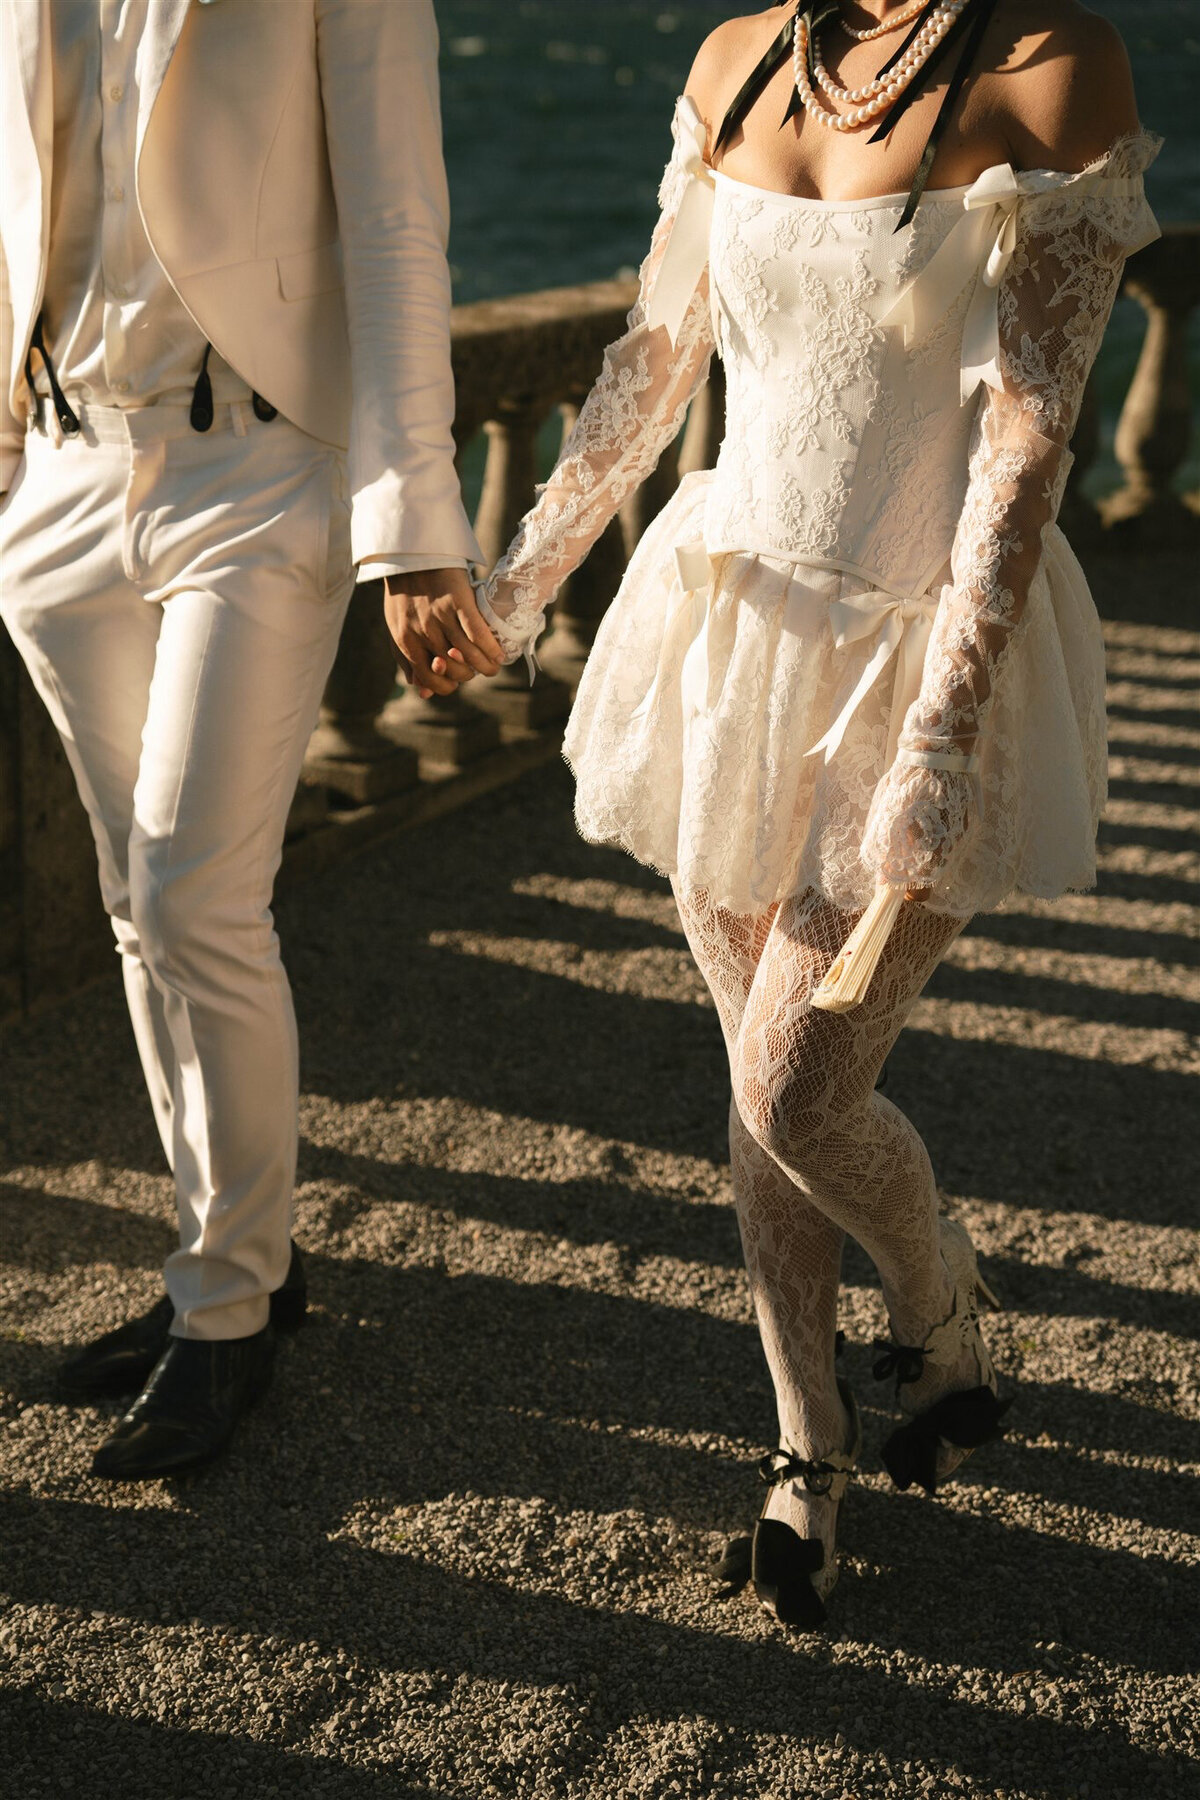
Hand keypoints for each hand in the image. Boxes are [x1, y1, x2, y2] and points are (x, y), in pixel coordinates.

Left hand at [383, 568, 504, 698]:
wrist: (410, 554)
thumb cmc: (404, 595)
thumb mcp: (397, 629)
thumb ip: (407, 660)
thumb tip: (422, 692)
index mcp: (405, 641)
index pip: (430, 679)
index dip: (446, 686)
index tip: (456, 680)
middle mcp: (422, 632)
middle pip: (452, 669)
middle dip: (468, 674)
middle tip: (476, 669)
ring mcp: (440, 617)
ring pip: (468, 655)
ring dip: (485, 666)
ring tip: (493, 666)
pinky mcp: (458, 601)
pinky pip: (478, 634)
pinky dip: (491, 648)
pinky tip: (498, 654)